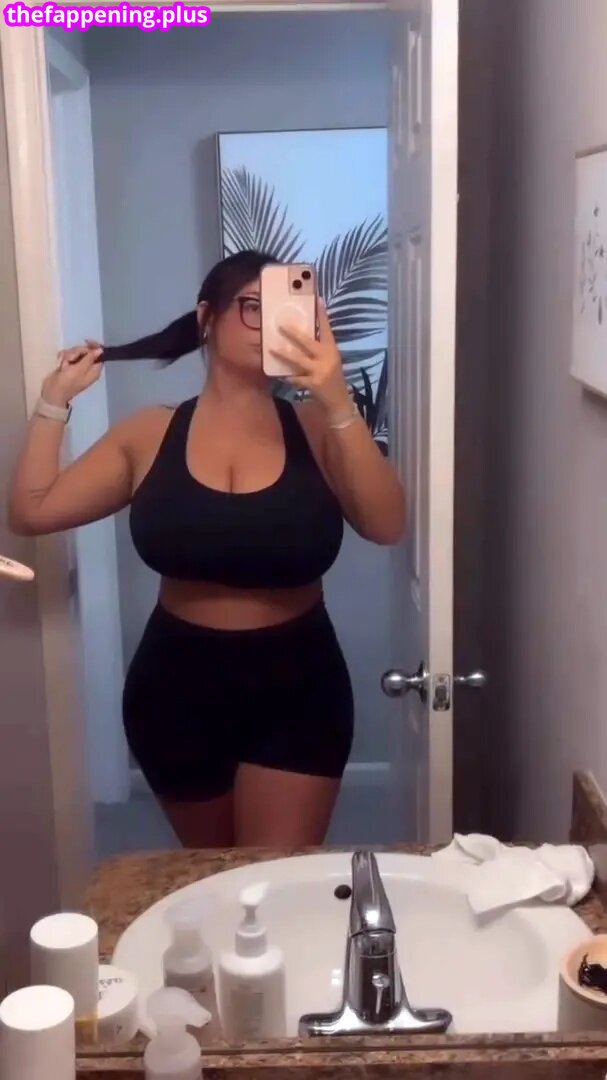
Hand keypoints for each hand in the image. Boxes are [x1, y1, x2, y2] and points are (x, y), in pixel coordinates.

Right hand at [41, 344, 103, 407]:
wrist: (53, 391)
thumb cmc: (68, 382)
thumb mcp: (80, 369)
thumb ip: (90, 358)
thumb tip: (101, 350)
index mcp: (94, 370)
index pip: (99, 354)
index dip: (93, 347)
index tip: (86, 341)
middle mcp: (87, 367)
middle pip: (85, 351)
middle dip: (76, 353)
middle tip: (70, 360)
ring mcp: (77, 366)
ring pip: (75, 352)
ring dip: (68, 356)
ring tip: (64, 365)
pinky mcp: (68, 365)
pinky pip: (67, 356)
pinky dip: (63, 358)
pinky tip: (60, 364)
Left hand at [272, 300, 350, 417]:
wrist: (339, 402)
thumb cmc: (334, 378)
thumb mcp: (331, 360)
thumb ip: (321, 347)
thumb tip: (305, 332)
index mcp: (333, 350)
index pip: (327, 329)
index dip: (322, 315)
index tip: (317, 300)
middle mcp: (327, 358)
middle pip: (308, 342)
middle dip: (293, 334)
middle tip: (281, 325)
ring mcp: (320, 372)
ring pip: (298, 360)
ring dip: (284, 354)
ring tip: (272, 348)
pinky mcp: (313, 384)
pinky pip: (296, 378)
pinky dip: (287, 376)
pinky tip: (279, 374)